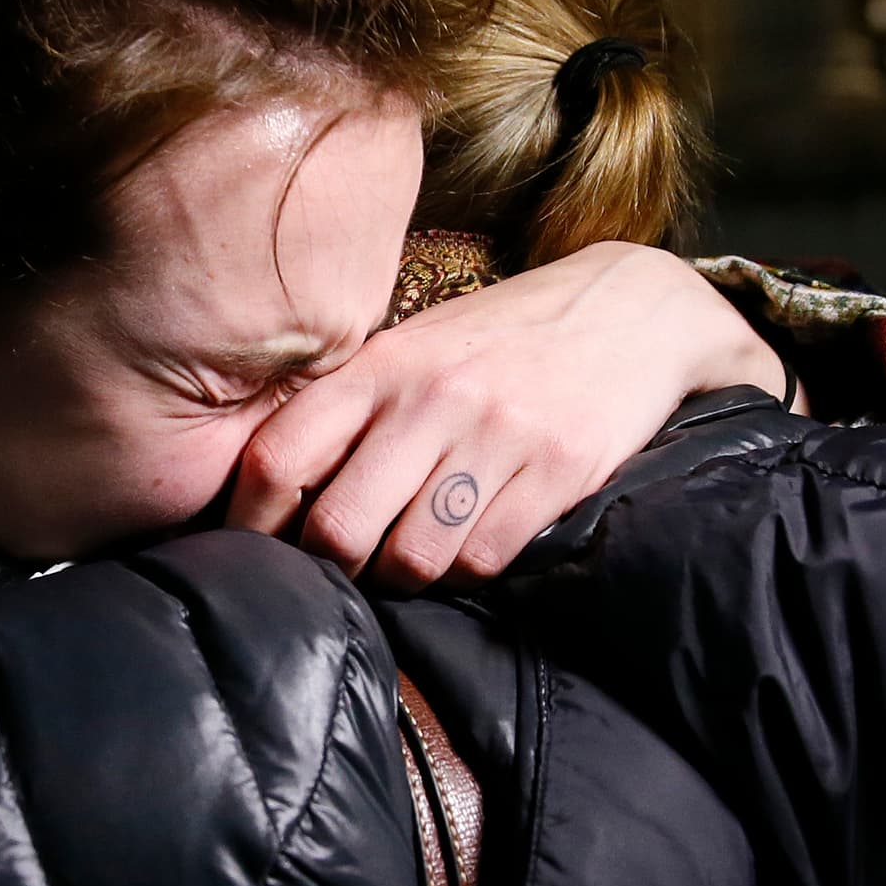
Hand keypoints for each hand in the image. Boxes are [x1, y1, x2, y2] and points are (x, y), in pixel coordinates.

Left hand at [226, 243, 782, 589]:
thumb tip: (277, 493)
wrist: (632, 309)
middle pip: (339, 527)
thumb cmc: (504, 339)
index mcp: (380, 365)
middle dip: (335, 567)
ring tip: (416, 556)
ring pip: (414, 557)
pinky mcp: (558, 469)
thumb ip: (353, 407)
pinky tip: (476, 541)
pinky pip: (484, 558)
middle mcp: (431, 398)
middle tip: (347, 569)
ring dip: (407, 575)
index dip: (252, 520)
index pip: (279, 456)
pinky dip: (470, 568)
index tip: (257, 548)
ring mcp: (497, 434)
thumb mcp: (417, 349)